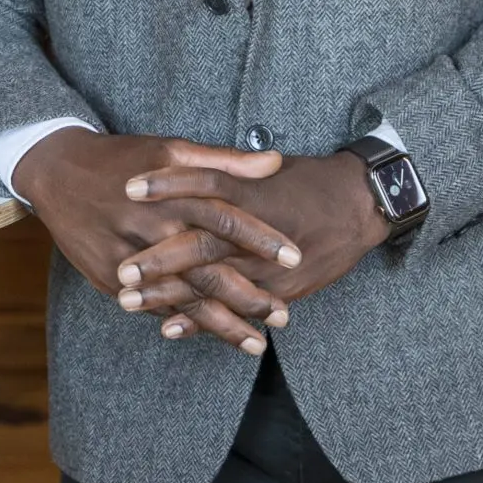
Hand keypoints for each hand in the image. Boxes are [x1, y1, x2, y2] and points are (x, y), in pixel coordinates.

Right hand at [11, 129, 299, 353]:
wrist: (55, 171)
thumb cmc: (121, 157)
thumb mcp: (170, 148)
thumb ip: (224, 160)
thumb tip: (275, 161)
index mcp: (171, 194)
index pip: (225, 218)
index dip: (261, 238)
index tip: (295, 258)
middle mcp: (151, 228)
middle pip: (207, 268)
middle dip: (247, 296)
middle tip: (283, 316)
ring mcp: (129, 257)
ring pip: (181, 297)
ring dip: (221, 323)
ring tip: (256, 344)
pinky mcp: (110, 277)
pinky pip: (151, 306)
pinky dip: (181, 323)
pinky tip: (208, 335)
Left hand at [115, 152, 388, 331]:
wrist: (361, 204)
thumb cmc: (308, 180)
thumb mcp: (267, 167)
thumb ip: (226, 165)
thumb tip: (179, 155)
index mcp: (251, 192)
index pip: (201, 184)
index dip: (165, 185)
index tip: (126, 187)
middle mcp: (257, 232)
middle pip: (201, 244)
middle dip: (159, 260)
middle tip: (120, 269)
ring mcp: (268, 267)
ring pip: (213, 283)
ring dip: (169, 295)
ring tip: (128, 300)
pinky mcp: (280, 291)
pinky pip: (236, 309)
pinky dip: (202, 321)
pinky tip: (168, 328)